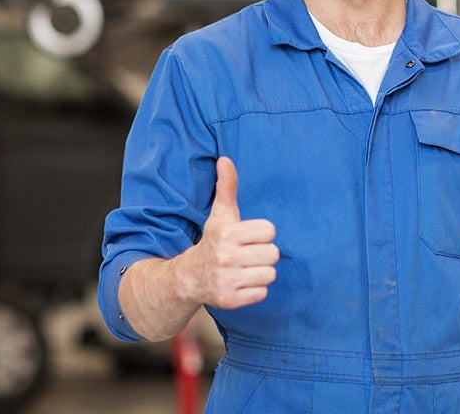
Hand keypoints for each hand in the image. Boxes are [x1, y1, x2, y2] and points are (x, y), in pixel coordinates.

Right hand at [178, 156, 278, 309]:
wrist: (187, 278)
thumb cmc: (213, 241)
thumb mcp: (220, 215)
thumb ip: (226, 187)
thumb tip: (225, 159)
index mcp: (226, 234)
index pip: (270, 231)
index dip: (262, 233)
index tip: (248, 236)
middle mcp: (224, 258)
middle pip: (273, 253)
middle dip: (263, 253)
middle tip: (247, 254)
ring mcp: (226, 281)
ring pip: (270, 274)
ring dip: (261, 272)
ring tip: (245, 268)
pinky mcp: (229, 301)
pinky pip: (262, 293)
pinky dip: (255, 290)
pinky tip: (241, 283)